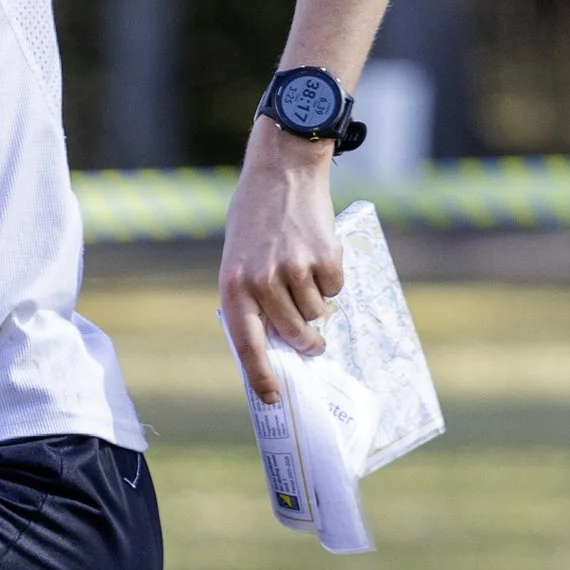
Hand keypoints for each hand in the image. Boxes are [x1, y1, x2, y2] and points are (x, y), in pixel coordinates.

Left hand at [218, 122, 343, 402]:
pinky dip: (332, 278)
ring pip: (317, 313)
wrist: (282, 170)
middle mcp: (262, 282)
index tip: (272, 399)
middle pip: (294, 334)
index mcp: (234, 286)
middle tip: (314, 343)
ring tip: (303, 268)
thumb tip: (276, 341)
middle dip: (307, 342)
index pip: (248, 344)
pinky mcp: (324, 258)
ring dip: (316, 300)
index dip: (262, 376)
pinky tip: (317, 252)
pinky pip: (335, 288)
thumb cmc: (255, 218)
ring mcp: (294, 270)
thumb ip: (252, 298)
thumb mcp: (238, 259)